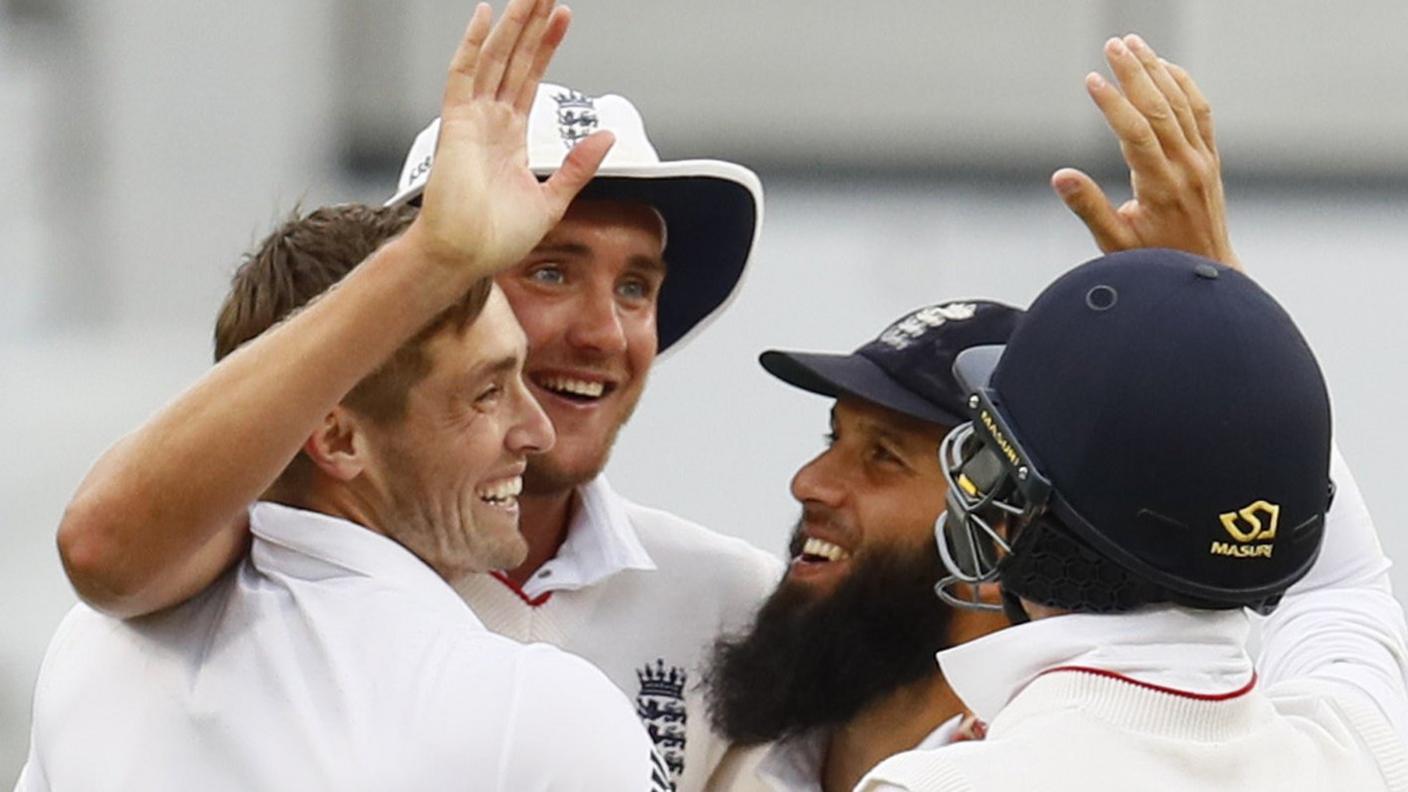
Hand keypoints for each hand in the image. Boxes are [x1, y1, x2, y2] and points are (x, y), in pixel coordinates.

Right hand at [406, 0, 613, 273]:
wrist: (464, 258)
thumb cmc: (497, 240)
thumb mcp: (552, 201)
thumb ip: (577, 167)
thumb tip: (608, 135)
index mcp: (510, 137)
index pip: (531, 78)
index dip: (546, 46)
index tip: (563, 14)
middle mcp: (490, 121)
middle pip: (515, 60)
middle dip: (532, 24)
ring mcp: (471, 120)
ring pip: (494, 58)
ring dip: (512, 25)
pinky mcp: (455, 125)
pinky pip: (463, 76)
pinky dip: (472, 44)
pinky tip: (486, 14)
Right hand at [1052, 34, 1240, 270]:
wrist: (1207, 273)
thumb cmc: (1155, 264)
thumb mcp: (1114, 244)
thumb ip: (1089, 208)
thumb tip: (1061, 177)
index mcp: (1160, 188)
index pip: (1136, 134)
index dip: (1113, 104)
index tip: (1092, 80)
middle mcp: (1186, 168)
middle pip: (1160, 108)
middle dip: (1135, 73)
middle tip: (1113, 45)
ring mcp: (1202, 161)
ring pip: (1182, 104)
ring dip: (1157, 70)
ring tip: (1134, 44)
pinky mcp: (1209, 159)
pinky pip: (1201, 112)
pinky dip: (1184, 85)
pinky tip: (1166, 67)